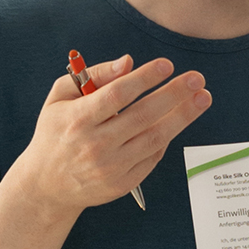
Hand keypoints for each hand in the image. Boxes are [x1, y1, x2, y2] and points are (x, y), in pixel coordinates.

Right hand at [21, 54, 211, 215]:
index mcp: (78, 120)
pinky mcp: (122, 185)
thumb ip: (93, 76)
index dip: (145, 79)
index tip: (167, 65)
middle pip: (142, 116)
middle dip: (174, 95)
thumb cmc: (55, 133)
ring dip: (182, 117)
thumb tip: (128, 63)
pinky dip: (167, 139)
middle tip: (197, 79)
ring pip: (154, 139)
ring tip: (202, 98)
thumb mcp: (60, 98)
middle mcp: (95, 145)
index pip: (117, 95)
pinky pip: (152, 158)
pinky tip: (178, 121)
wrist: (46, 185)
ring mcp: (111, 168)